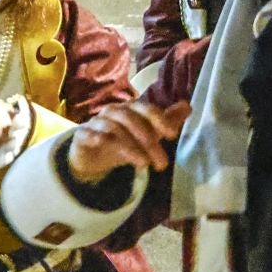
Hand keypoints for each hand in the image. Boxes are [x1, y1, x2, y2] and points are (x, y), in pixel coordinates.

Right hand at [66, 98, 190, 183]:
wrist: (92, 153)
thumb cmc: (124, 139)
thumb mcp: (148, 132)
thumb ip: (167, 120)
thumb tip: (188, 106)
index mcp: (131, 108)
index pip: (146, 109)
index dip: (160, 119)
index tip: (173, 135)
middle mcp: (113, 112)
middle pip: (132, 121)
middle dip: (149, 142)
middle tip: (162, 164)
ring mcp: (96, 122)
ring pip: (114, 129)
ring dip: (131, 147)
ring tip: (144, 165)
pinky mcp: (82, 135)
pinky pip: (91, 135)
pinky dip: (101, 140)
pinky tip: (115, 155)